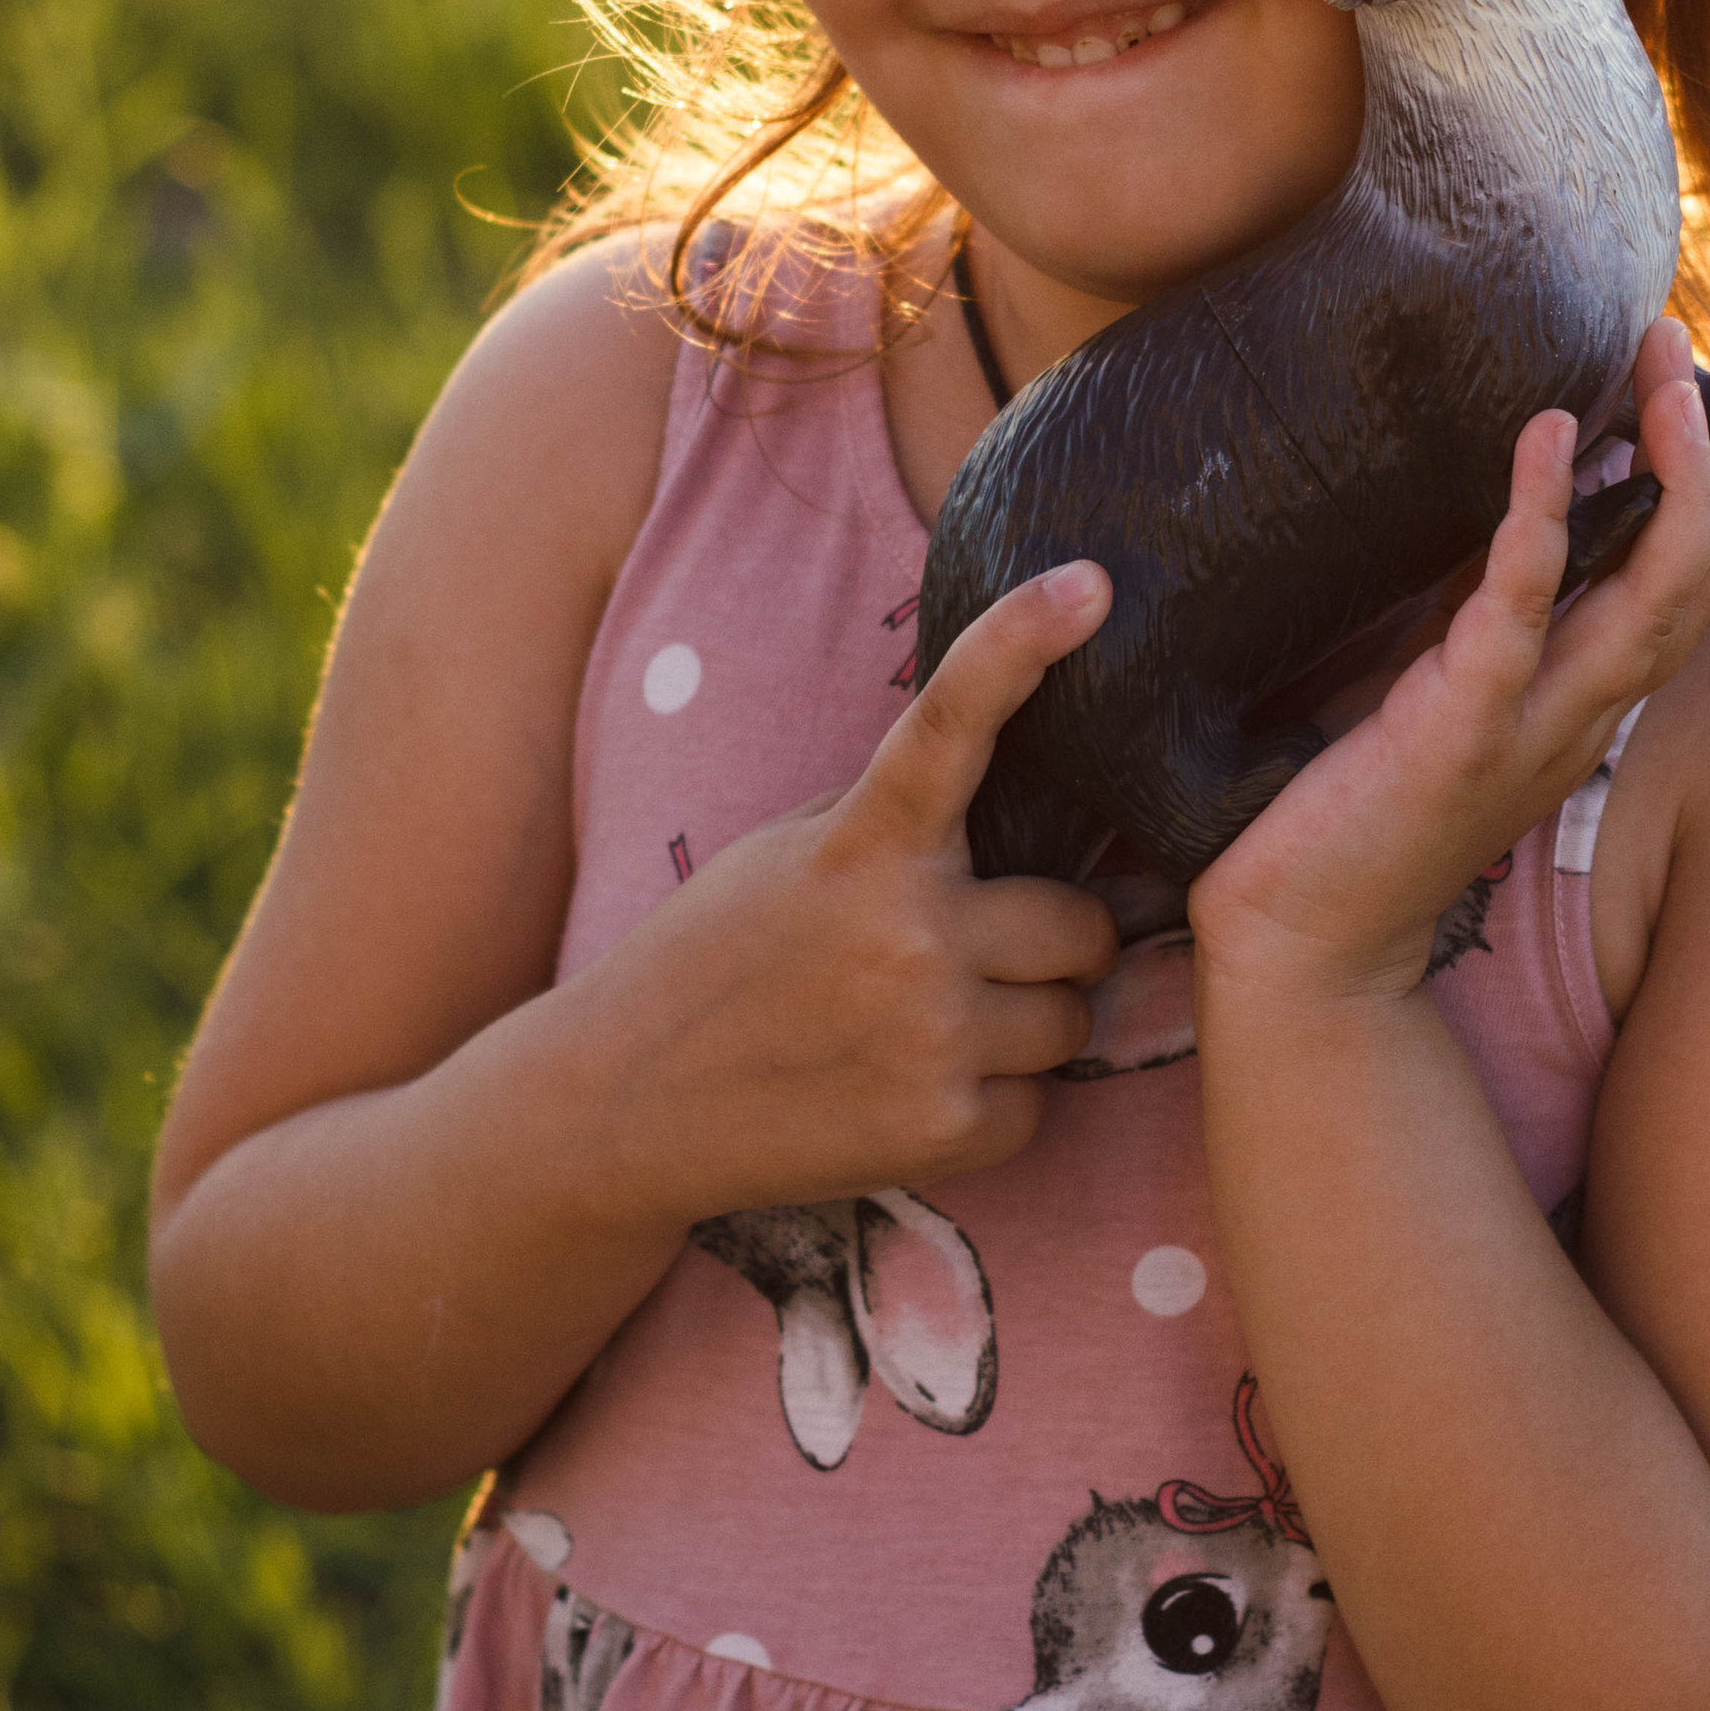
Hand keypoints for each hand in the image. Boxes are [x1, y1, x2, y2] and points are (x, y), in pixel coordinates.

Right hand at [593, 563, 1118, 1219]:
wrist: (621, 1105)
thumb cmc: (716, 959)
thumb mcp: (787, 854)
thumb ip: (894, 817)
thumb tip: (1018, 764)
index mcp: (860, 843)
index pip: (953, 723)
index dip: (1022, 643)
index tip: (1088, 581)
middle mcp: (907, 930)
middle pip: (1082, 923)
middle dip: (1048, 944)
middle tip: (974, 959)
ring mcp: (930, 1034)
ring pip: (1072, 1018)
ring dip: (1024, 1025)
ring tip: (929, 1031)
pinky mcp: (942, 1129)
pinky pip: (1037, 1104)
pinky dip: (992, 1105)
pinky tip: (909, 1095)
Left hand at [1187, 322, 1709, 1009]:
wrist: (1302, 941)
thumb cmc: (1360, 811)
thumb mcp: (1448, 697)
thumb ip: (1491, 623)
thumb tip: (1514, 520)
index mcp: (1585, 708)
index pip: (1695, 601)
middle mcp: (1583, 717)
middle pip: (1695, 582)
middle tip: (1690, 354)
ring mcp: (1531, 729)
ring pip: (1648, 596)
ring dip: (1669, 474)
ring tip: (1661, 375)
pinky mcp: (1457, 733)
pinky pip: (1516, 611)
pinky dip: (1541, 517)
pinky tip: (1546, 437)